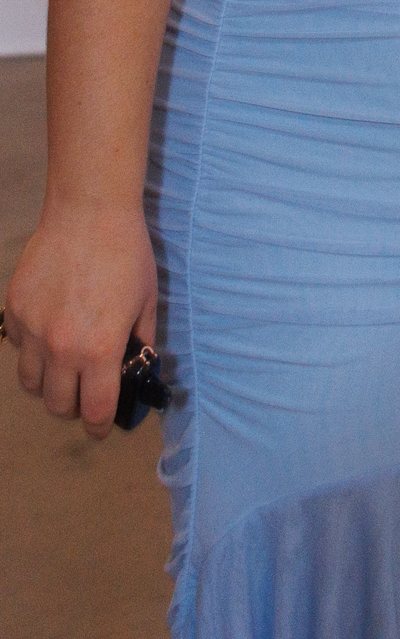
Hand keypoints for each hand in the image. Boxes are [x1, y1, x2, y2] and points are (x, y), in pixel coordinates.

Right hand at [3, 202, 157, 439]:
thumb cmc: (127, 253)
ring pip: (30, 383)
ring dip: (48, 384)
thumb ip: (140, 341)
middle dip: (73, 407)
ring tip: (63, 369)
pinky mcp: (13, 310)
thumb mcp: (147, 301)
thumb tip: (136, 367)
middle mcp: (61, 347)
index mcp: (100, 349)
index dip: (99, 427)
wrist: (90, 211)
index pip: (94, 411)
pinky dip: (30, 350)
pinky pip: (17, 347)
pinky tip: (47, 333)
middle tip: (84, 394)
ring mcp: (32, 329)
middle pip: (57, 405)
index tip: (101, 427)